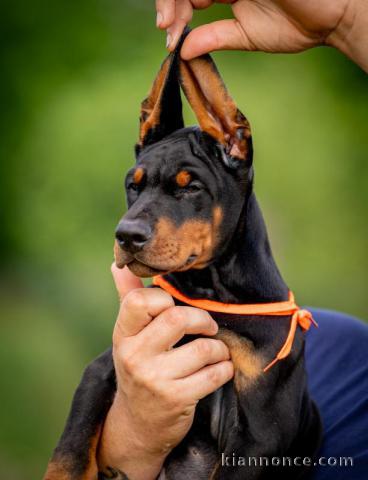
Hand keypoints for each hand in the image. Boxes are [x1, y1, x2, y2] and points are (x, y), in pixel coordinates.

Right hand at [98, 264, 233, 479]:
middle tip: (208, 327)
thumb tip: (117, 264)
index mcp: (123, 335)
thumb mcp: (129, 335)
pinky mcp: (176, 399)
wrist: (138, 423)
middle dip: (202, 319)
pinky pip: (215, 374)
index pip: (140, 301)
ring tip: (216, 351)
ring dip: (219, 348)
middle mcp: (134, 355)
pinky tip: (220, 368)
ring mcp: (155, 379)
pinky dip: (225, 368)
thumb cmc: (139, 366)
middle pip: (177, 318)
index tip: (176, 306)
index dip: (165, 297)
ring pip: (203, 348)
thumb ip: (128, 298)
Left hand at [156, 0, 367, 71]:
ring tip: (171, 21)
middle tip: (166, 27)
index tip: (170, 36)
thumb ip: (214, 37)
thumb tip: (183, 50)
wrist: (327, 20)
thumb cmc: (294, 25)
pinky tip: (195, 4)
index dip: (174, 11)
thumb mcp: (245, 36)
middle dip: (170, 3)